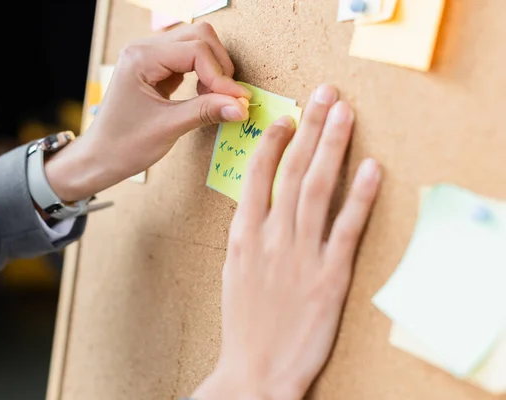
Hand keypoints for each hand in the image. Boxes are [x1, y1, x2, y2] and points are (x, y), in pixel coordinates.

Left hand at [45, 23, 250, 200]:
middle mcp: (143, 49)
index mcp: (140, 58)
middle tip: (229, 97)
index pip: (195, 51)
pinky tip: (205, 96)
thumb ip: (206, 111)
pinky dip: (203, 74)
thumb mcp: (168, 128)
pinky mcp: (155, 69)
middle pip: (198, 37)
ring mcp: (149, 57)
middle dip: (219, 66)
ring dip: (213, 68)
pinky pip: (188, 59)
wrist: (99, 159)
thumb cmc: (123, 145)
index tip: (238, 101)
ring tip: (215, 98)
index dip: (221, 76)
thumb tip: (241, 106)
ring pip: (196, 44)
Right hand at [192, 85, 381, 399]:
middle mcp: (271, 237)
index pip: (258, 176)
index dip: (274, 141)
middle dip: (310, 128)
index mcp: (242, 236)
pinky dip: (362, 196)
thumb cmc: (243, 324)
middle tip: (324, 96)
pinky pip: (348, 228)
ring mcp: (301, 255)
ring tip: (344, 115)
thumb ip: (246, 234)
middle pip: (293, 171)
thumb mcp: (233, 272)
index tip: (286, 118)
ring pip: (319, 188)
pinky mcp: (330, 277)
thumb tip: (256, 203)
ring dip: (333, 146)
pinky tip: (372, 169)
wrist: (255, 370)